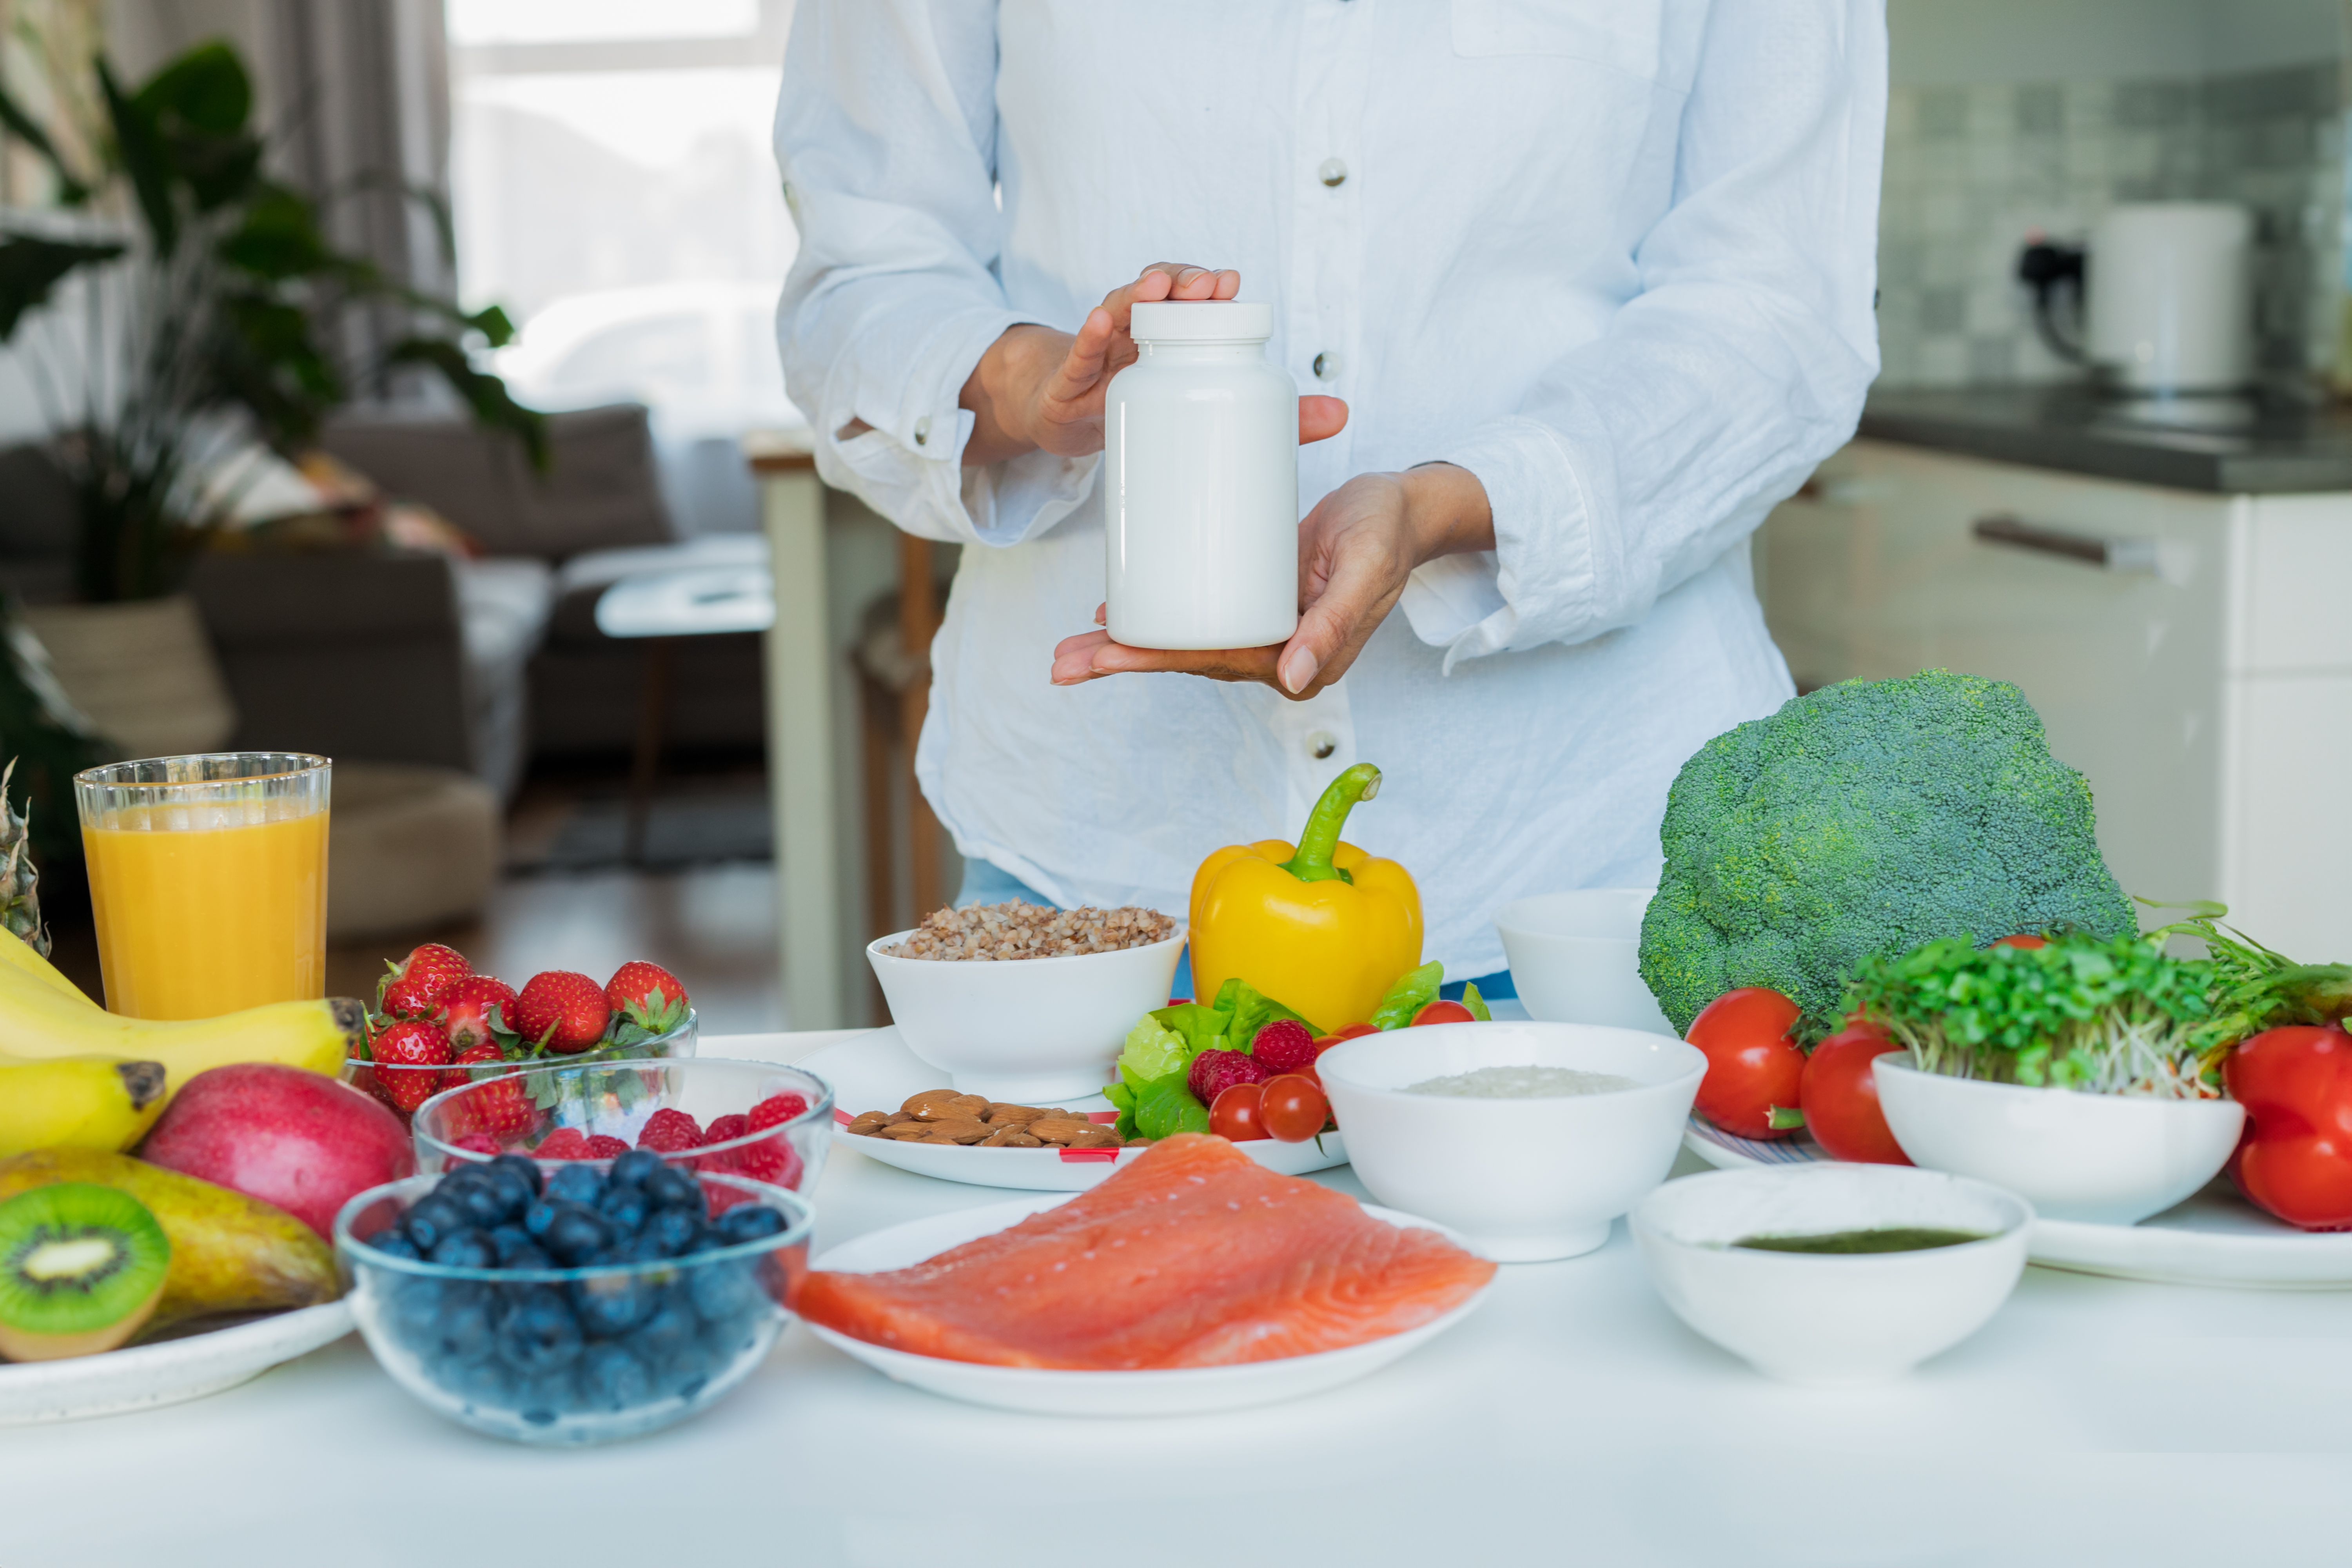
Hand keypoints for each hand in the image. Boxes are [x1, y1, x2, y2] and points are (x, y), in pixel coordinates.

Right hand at [960, 263, 1347, 463]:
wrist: (1061, 421)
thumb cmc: (1136, 400)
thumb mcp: (1196, 402)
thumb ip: (1272, 413)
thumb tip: (1343, 414)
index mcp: (1169, 334)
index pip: (1190, 300)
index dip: (1207, 287)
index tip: (1230, 283)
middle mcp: (1133, 331)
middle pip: (1157, 295)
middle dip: (1181, 282)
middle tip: (1207, 285)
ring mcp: (1097, 351)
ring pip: (1115, 311)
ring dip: (1136, 293)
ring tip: (1159, 285)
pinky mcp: (1068, 382)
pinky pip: (1076, 355)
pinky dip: (1087, 336)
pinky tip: (1098, 324)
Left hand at [1050, 463, 1495, 699]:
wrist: (1406, 509)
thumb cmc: (1389, 529)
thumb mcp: (1366, 567)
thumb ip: (1336, 623)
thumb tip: (1294, 679)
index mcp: (1302, 656)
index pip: (1214, 661)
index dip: (1156, 660)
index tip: (1105, 656)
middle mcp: (1278, 652)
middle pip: (1187, 658)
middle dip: (1123, 661)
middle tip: (1062, 663)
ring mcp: (1264, 627)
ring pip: (1184, 641)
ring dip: (1127, 646)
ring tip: (1068, 649)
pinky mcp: (1254, 598)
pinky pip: (1197, 616)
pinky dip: (1155, 618)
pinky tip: (1111, 613)